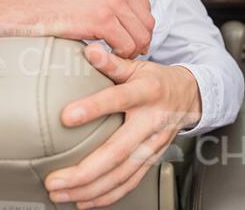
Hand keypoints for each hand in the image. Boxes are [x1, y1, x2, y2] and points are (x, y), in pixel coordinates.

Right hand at [0, 0, 154, 57]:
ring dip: (133, 50)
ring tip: (120, 59)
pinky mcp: (101, 19)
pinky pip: (126, 43)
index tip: (134, 40)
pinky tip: (109, 58)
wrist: (24, 10)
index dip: (140, 26)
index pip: (142, 5)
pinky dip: (121, 55)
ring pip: (139, 33)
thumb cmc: (47, 5)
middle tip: (132, 54)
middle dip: (142, 39)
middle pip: (146, 19)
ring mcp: (109, 1)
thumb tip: (120, 13)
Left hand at [45, 44, 200, 208]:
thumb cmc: (157, 80)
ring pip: (123, 174)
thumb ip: (113, 62)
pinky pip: (130, 182)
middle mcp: (151, 121)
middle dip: (84, 170)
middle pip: (118, 151)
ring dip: (90, 188)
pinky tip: (84, 200)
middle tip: (54, 180)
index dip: (93, 108)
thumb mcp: (139, 66)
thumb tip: (89, 50)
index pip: (118, 99)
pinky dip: (107, 196)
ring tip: (62, 193)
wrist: (190, 96)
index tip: (65, 117)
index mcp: (147, 92)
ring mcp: (153, 144)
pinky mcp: (153, 159)